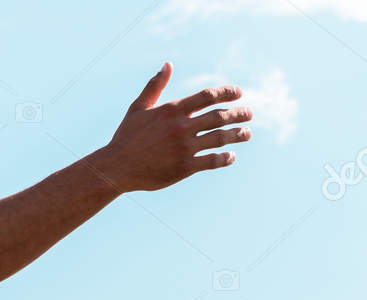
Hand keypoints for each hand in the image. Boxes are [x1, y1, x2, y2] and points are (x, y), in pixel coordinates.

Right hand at [91, 63, 251, 192]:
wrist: (116, 167)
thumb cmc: (126, 137)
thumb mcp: (139, 108)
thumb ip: (155, 86)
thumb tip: (168, 65)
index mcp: (173, 109)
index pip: (207, 96)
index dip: (226, 93)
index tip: (239, 93)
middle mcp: (182, 126)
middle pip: (219, 116)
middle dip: (238, 114)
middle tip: (249, 114)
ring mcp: (184, 147)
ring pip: (220, 138)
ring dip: (237, 135)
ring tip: (247, 133)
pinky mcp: (184, 167)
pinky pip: (212, 161)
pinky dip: (225, 158)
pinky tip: (231, 156)